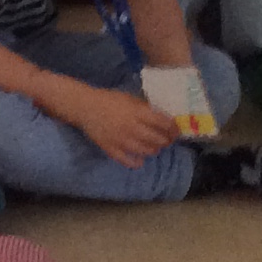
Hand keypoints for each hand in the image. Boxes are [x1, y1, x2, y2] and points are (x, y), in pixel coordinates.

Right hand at [63, 82, 181, 167]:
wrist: (85, 107)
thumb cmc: (109, 100)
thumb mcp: (130, 98)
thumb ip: (145, 108)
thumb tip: (162, 117)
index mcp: (138, 113)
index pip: (163, 123)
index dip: (173, 128)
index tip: (176, 130)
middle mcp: (132, 128)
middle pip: (158, 139)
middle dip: (167, 140)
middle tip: (168, 140)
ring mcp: (122, 141)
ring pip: (146, 151)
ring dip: (154, 150)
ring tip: (155, 148)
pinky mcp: (112, 149)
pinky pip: (128, 161)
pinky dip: (137, 162)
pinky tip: (140, 160)